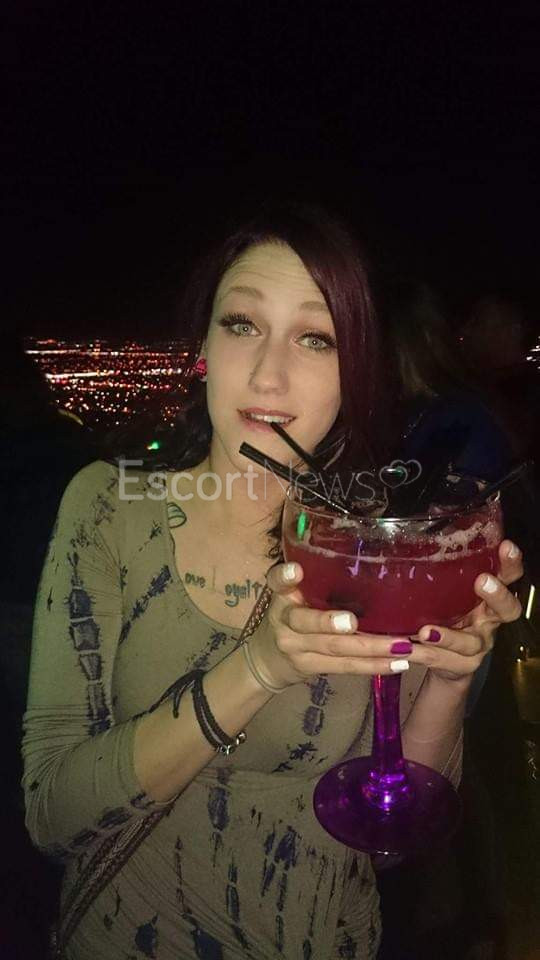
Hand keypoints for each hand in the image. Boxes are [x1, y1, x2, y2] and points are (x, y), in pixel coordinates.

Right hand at [250, 561, 419, 688]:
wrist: (269, 658)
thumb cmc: (295, 614)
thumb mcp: (297, 593)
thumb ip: (320, 578)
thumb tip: (374, 559)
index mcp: (283, 593)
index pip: (277, 581)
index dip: (285, 576)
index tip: (296, 571)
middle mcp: (285, 620)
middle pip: (306, 622)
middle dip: (330, 622)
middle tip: (353, 622)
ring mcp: (296, 647)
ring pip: (334, 648)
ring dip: (371, 648)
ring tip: (401, 646)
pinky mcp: (311, 667)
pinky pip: (345, 667)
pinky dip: (374, 665)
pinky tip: (398, 663)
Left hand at [409, 539, 523, 682]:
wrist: (444, 662)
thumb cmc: (445, 616)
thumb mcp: (445, 595)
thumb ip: (438, 578)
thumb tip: (407, 548)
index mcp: (487, 597)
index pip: (508, 576)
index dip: (511, 563)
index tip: (506, 547)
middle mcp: (489, 620)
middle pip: (507, 609)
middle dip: (497, 594)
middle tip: (482, 581)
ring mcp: (479, 645)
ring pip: (470, 642)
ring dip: (448, 636)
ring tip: (425, 632)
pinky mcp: (464, 666)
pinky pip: (445, 660)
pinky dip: (424, 654)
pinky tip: (407, 648)